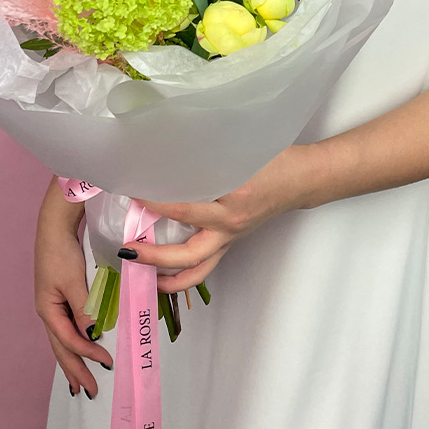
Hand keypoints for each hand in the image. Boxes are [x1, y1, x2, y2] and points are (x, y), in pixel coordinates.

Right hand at [34, 177, 112, 399]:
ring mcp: (53, 304)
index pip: (69, 340)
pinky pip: (67, 327)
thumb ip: (84, 308)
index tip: (106, 363)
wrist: (54, 225)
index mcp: (48, 310)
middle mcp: (48, 311)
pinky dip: (74, 342)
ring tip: (80, 382)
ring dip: (73, 361)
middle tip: (90, 392)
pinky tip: (82, 347)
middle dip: (75, 370)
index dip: (87, 354)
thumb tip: (92, 335)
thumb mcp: (73, 280)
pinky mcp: (61, 296)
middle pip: (61, 348)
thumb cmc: (62, 251)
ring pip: (63, 340)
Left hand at [119, 143, 316, 292]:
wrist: (300, 178)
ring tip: (143, 275)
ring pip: (197, 269)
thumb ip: (206, 156)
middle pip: (187, 255)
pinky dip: (184, 271)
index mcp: (232, 199)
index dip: (154, 203)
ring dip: (168, 279)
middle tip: (127, 250)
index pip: (183, 207)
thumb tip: (167, 154)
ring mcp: (231, 238)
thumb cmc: (271, 158)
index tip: (132, 194)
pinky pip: (206, 264)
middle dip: (154, 257)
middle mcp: (230, 225)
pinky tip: (165, 269)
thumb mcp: (239, 150)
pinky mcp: (232, 242)